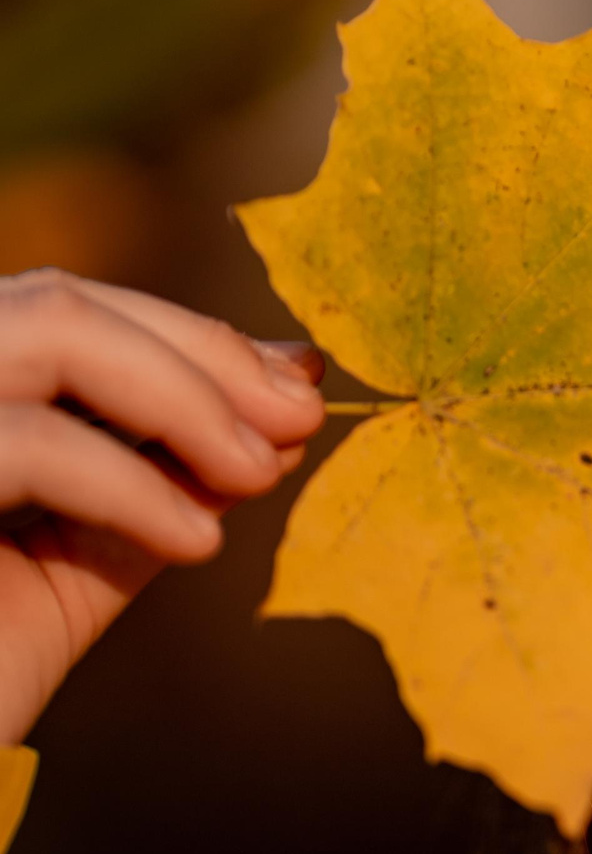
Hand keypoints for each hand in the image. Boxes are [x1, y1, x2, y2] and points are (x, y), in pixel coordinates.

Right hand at [0, 269, 326, 744]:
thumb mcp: (95, 550)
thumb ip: (175, 469)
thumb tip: (288, 390)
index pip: (71, 310)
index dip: (191, 340)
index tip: (298, 387)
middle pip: (59, 303)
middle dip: (200, 355)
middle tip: (302, 420)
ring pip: (47, 329)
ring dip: (182, 396)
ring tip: (261, 473)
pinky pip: (25, 442)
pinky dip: (132, 482)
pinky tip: (196, 542)